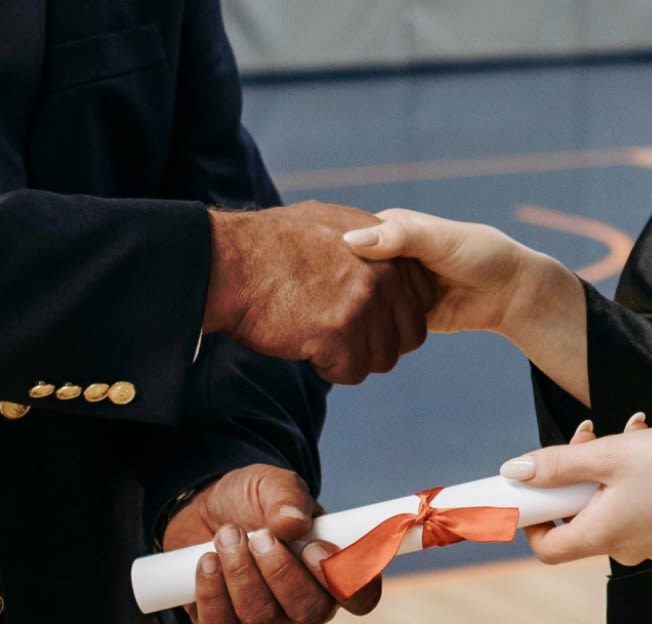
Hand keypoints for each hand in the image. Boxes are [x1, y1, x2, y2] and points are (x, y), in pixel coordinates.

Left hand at [162, 464, 382, 623]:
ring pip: (263, 617)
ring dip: (241, 573)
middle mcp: (304, 603)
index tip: (315, 548)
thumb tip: (293, 523)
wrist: (202, 509)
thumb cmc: (249, 500)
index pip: (360, 598)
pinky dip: (212, 589)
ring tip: (226, 535)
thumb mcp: (271, 483)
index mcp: (330, 570)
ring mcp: (266, 621)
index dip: (345, 582)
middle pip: (310, 612)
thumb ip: (287, 497)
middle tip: (260, 536)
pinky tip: (207, 560)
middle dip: (281, 573)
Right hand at [204, 201, 435, 383]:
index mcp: (385, 246)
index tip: (366, 316)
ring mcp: (364, 304)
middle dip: (379, 342)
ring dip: (353, 357)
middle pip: (409, 335)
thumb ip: (365, 239)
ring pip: (382, 359)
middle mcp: (383, 274)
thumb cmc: (269, 244)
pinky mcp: (341, 334)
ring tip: (319, 337)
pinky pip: (353, 372)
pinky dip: (330, 367)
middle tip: (342, 335)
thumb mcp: (328, 222)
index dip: (396, 315)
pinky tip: (306, 346)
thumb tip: (379, 249)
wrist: (229, 263)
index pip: (422, 298)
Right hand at [342, 208, 591, 403]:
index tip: (311, 264)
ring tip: (336, 319)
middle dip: (340, 284)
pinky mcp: (403, 313)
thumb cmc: (480, 254)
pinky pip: (380, 322)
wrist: (511, 294)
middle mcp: (389, 257)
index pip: (350, 237)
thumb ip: (400, 238)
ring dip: (354, 308)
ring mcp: (395, 287)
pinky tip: (356, 334)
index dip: (331, 250)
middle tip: (321, 299)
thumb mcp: (439, 240)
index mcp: (392, 229)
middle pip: (353, 271)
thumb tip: (350, 242)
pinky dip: (371, 327)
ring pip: (363, 299)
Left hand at [506, 415, 651, 566]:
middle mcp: (623, 548)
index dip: (532, 519)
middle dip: (577, 471)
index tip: (533, 488)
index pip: (546, 548)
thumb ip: (558, 464)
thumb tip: (514, 472)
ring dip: (609, 463)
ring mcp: (648, 541)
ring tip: (634, 429)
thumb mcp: (609, 454)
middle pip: (577, 515)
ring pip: (608, 501)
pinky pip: (635, 503)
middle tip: (590, 434)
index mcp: (602, 536)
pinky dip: (634, 474)